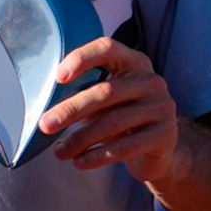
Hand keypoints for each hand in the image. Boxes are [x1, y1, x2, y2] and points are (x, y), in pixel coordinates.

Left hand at [39, 38, 182, 182]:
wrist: (161, 149)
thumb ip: (86, 94)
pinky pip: (126, 146)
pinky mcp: (165, 135)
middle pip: (106, 91)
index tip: (58, 77)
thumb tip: (45, 106)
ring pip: (113, 121)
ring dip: (81, 138)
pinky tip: (79, 162)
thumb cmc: (124, 118)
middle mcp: (151, 80)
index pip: (107, 48)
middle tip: (46, 124)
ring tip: (60, 152)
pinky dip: (98, 156)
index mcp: (134, 62)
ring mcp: (162, 107)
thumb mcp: (108, 100)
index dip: (81, 58)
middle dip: (71, 109)